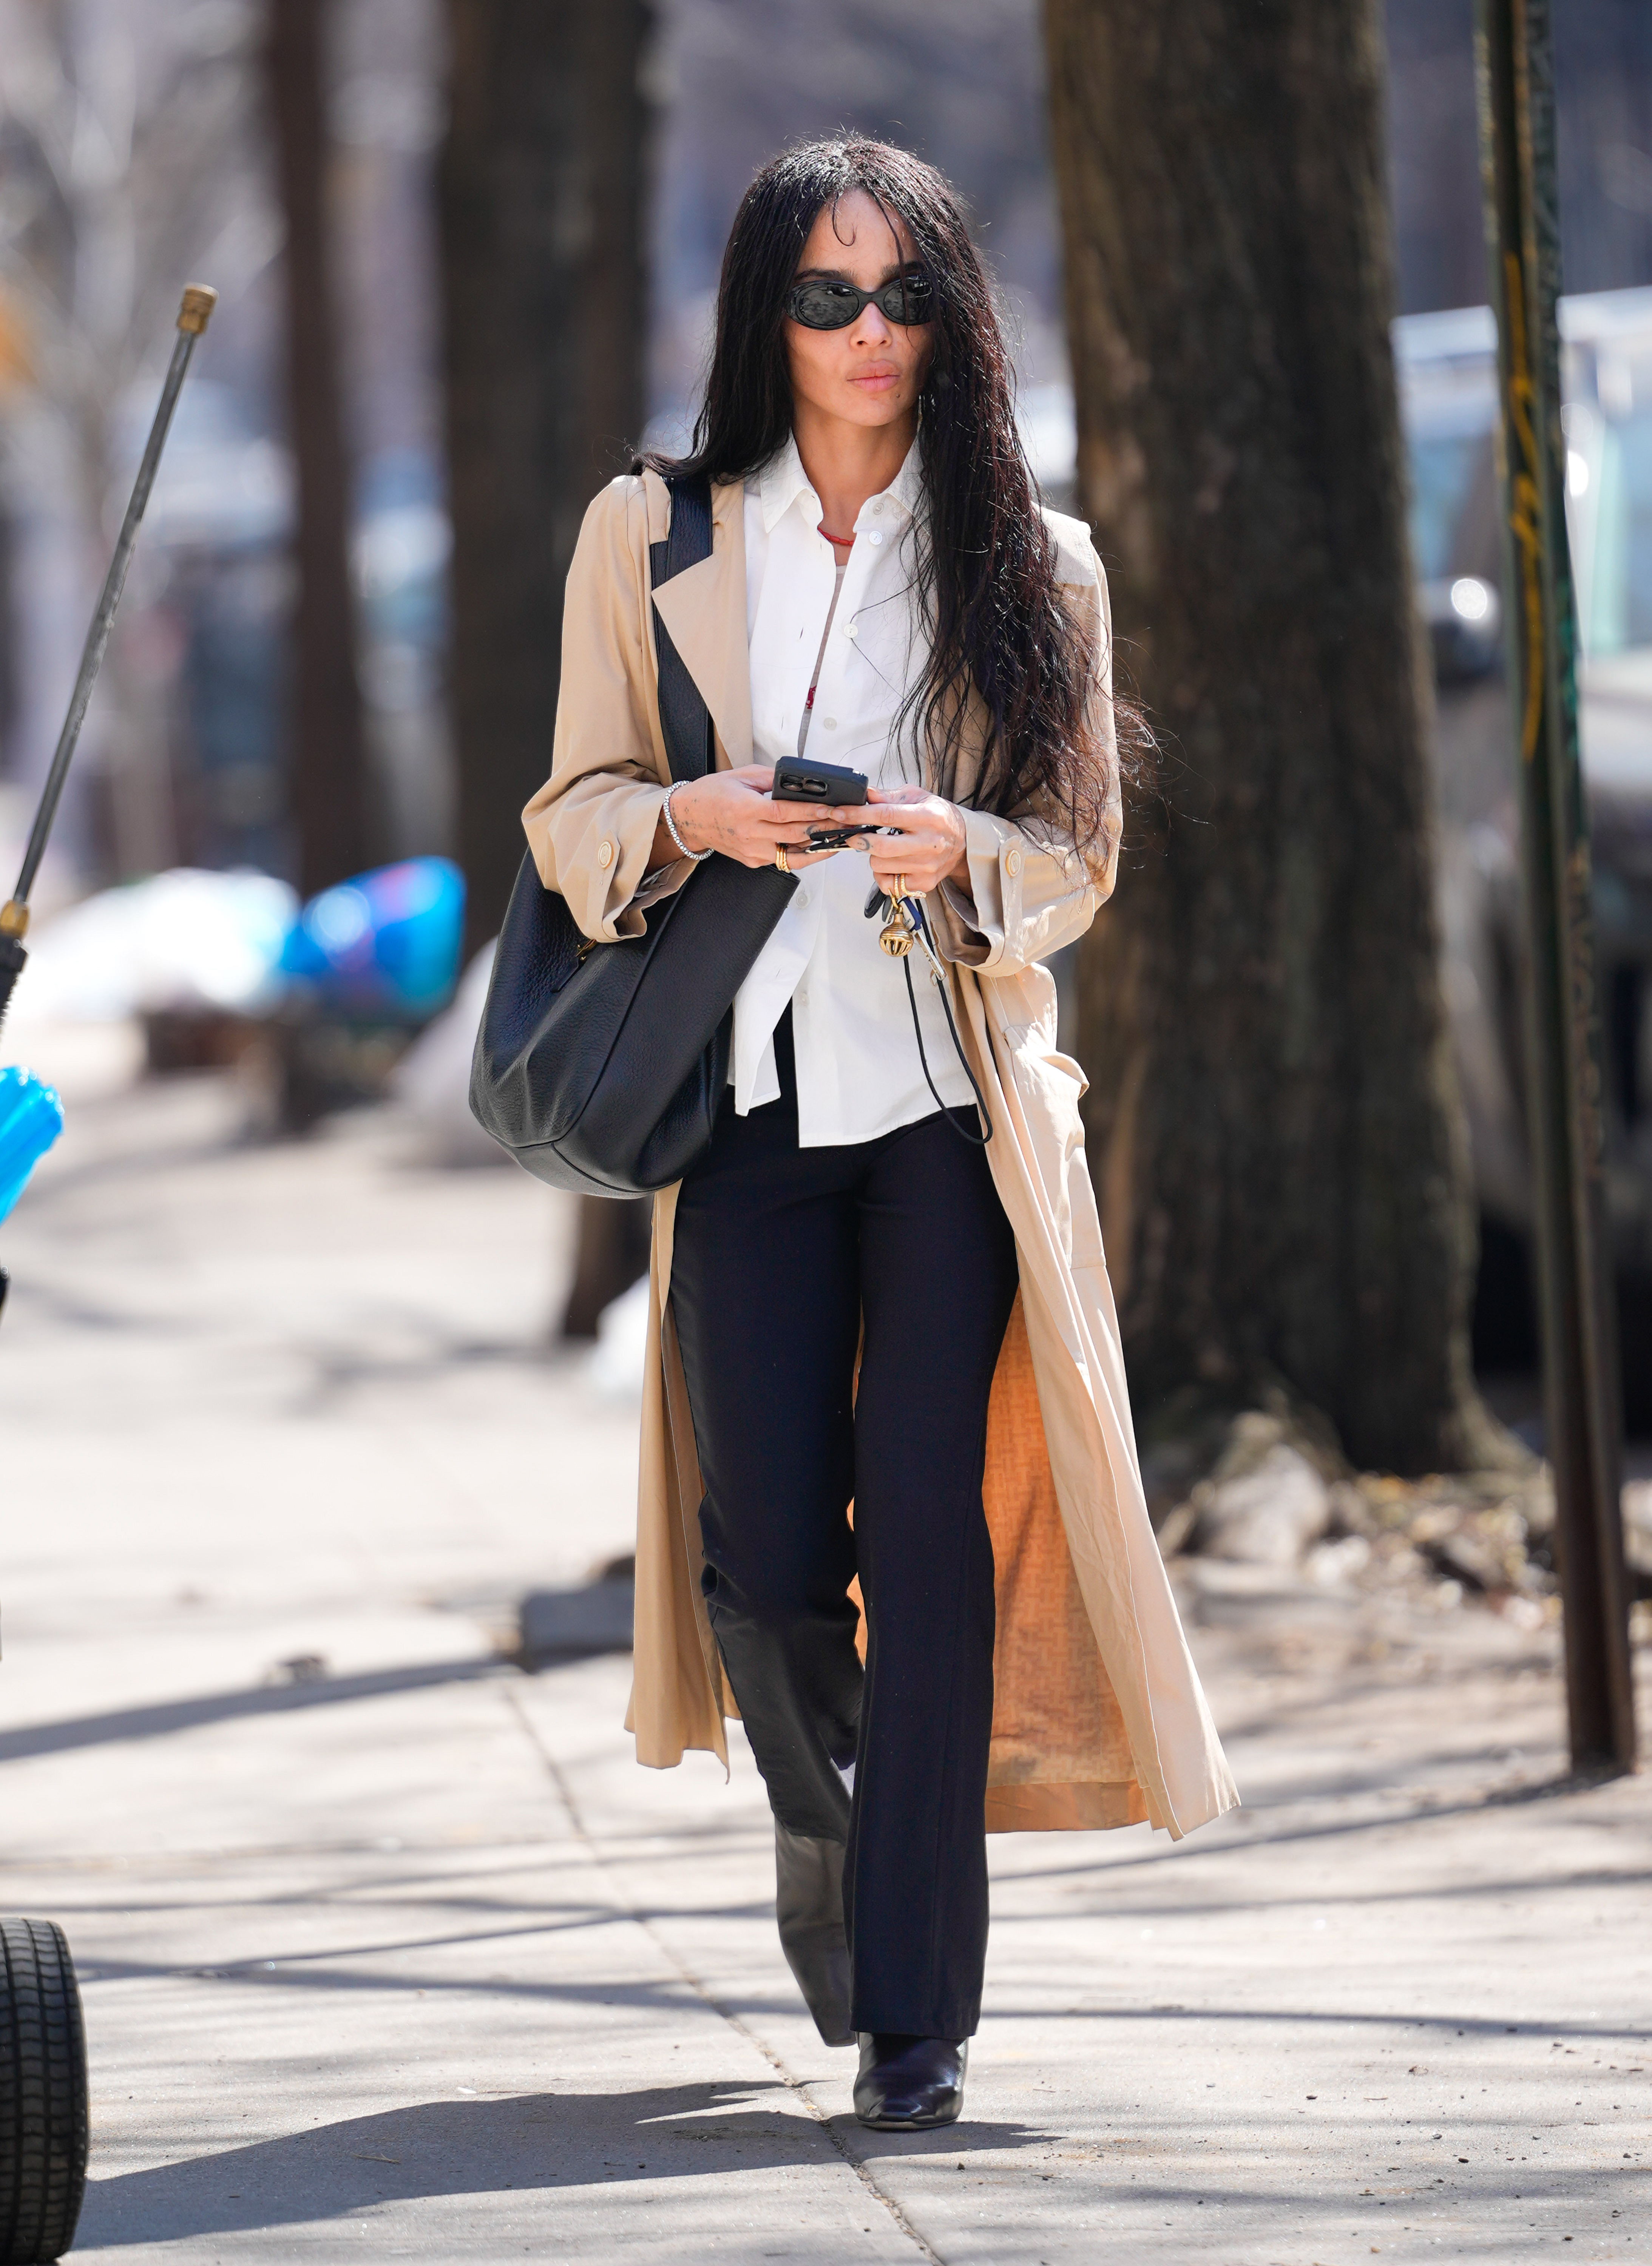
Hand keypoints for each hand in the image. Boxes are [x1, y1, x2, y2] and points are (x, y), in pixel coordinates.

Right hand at [654, 768, 860, 870]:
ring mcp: (752, 851)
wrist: (689, 818)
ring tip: (841, 836)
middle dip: (825, 828)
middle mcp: (750, 834)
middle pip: (795, 833)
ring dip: (819, 845)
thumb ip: (772, 779)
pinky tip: (819, 846)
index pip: (787, 812)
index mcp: (746, 809)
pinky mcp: (753, 861)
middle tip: (848, 821)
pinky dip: (803, 853)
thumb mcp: (742, 776)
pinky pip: (784, 859)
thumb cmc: (714, 794)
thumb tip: (802, 782)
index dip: (813, 812)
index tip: (835, 809)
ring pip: (793, 852)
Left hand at [862, 787, 968, 895]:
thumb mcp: (917, 797)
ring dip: (873, 856)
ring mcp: (927, 867)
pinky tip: (891, 864)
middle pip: (880, 847)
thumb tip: (864, 794)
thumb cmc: (937, 817)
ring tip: (884, 848)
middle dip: (859, 840)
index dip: (858, 815)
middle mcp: (929, 843)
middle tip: (854, 834)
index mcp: (928, 817)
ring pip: (880, 865)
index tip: (840, 813)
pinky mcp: (924, 883)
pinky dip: (882, 874)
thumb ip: (888, 797)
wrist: (963, 841)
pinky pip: (888, 883)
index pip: (885, 815)